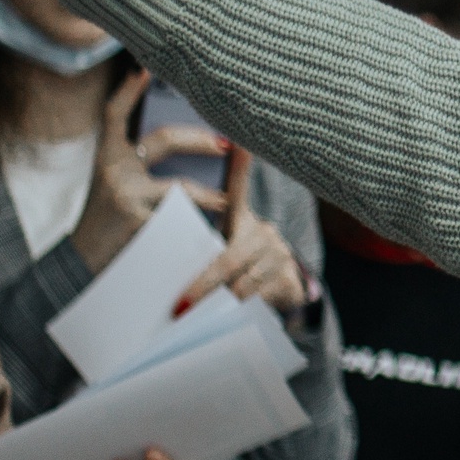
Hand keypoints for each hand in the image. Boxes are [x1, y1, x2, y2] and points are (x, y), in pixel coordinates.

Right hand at [68, 71, 228, 274]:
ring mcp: (125, 196)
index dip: (129, 90)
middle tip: (227, 144)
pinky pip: (181, 220)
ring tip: (226, 201)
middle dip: (200, 139)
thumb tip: (191, 144)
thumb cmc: (109, 220)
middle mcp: (113, 170)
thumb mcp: (117, 186)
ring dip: (209, 195)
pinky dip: (199, 227)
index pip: (114, 114)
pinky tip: (211, 236)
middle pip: (164, 139)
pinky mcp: (137, 223)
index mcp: (107, 156)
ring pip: (180, 187)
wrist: (81, 265)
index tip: (145, 66)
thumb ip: (142, 166)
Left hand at [177, 150, 308, 314]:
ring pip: (245, 281)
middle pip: (230, 257)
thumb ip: (195, 249)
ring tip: (199, 315)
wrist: (271, 294)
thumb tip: (168, 256)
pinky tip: (230, 314)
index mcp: (240, 218)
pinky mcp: (291, 277)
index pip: (239, 187)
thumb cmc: (231, 270)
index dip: (241, 165)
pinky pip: (261, 296)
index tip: (237, 143)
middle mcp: (264, 231)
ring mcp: (280, 253)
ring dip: (220, 301)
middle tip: (182, 304)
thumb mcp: (213, 254)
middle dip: (204, 283)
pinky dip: (241, 309)